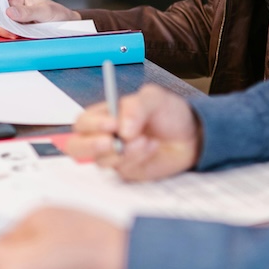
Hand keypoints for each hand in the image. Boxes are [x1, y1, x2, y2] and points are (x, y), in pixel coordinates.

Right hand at [0, 0, 81, 37]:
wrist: (67, 28)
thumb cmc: (57, 14)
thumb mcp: (45, 11)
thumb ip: (28, 11)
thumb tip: (9, 12)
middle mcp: (10, 10)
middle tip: (11, 30)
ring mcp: (10, 23)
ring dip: (0, 33)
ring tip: (16, 36)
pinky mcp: (12, 36)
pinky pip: (0, 38)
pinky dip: (2, 41)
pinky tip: (14, 41)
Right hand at [67, 84, 201, 180]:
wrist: (190, 136)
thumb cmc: (169, 113)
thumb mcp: (155, 98)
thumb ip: (136, 107)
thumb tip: (122, 128)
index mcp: (104, 115)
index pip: (83, 122)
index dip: (92, 124)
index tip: (112, 123)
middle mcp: (104, 136)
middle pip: (77, 147)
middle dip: (91, 146)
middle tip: (113, 142)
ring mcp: (114, 156)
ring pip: (100, 161)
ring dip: (123, 151)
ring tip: (145, 140)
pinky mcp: (126, 171)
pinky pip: (121, 170)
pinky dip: (137, 158)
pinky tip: (151, 147)